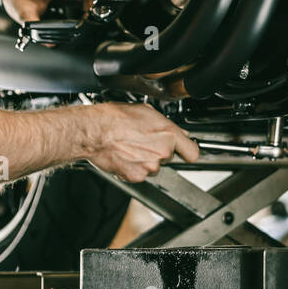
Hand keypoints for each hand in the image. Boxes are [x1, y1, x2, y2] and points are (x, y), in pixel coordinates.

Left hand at [2, 0, 106, 22]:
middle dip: (101, 8)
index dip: (95, 8)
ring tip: (90, 20)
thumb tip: (50, 43)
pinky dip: (92, 5)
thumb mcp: (25, 13)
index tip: (90, 20)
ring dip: (98, 6)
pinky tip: (86, 16)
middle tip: (94, 22)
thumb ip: (36, 27)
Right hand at [82, 103, 199, 182]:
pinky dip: (133, 168)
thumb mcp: (147, 111)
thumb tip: (176, 131)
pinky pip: (140, 175)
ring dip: (146, 161)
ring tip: (131, 147)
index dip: (188, 152)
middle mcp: (163, 151)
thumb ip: (166, 125)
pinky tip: (125, 156)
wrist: (95, 131)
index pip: (192, 152)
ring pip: (154, 167)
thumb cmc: (116, 118)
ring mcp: (150, 166)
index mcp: (169, 134)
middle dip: (159, 152)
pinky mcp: (136, 177)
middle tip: (144, 142)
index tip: (185, 152)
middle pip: (169, 157)